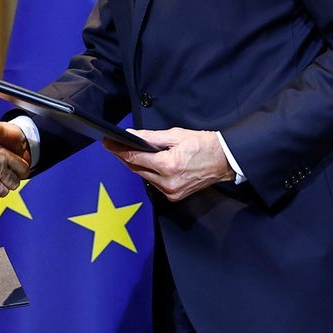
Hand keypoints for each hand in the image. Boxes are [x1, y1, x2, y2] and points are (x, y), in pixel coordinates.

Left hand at [103, 127, 232, 201]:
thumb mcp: (176, 135)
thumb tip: (131, 135)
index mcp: (168, 166)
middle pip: (137, 169)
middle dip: (124, 157)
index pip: (135, 158)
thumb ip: (150, 137)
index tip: (108, 143)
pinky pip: (154, 183)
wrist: (225, 160)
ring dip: (135, 165)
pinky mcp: (174, 196)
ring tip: (126, 152)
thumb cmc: (204, 145)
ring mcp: (171, 192)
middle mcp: (168, 183)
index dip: (119, 150)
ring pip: (144, 177)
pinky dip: (147, 173)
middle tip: (113, 146)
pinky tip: (144, 163)